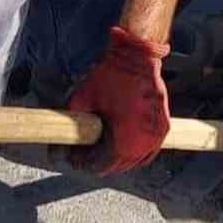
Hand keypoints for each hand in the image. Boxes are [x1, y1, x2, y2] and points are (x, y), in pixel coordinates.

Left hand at [67, 26, 170, 175]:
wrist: (137, 56)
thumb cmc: (111, 76)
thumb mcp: (81, 101)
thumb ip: (71, 126)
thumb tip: (60, 144)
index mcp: (125, 141)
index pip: (101, 165)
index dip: (83, 162)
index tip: (72, 155)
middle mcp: (144, 144)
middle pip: (119, 166)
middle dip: (99, 161)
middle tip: (82, 152)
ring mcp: (157, 136)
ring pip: (135, 160)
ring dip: (117, 157)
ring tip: (100, 147)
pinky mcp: (163, 126)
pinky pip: (148, 148)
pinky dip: (134, 150)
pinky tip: (120, 143)